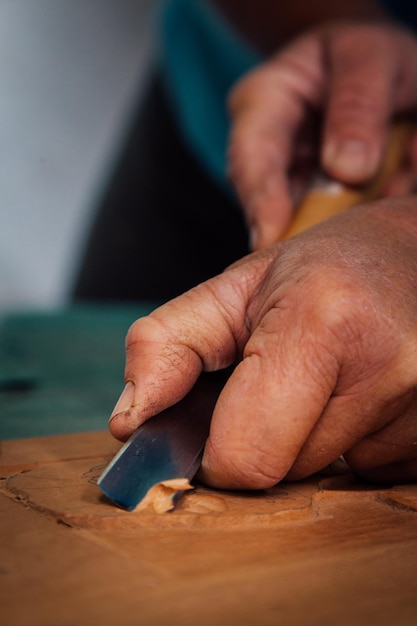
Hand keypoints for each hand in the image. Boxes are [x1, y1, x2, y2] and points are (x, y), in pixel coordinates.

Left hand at [109, 197, 416, 486]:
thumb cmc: (322, 268)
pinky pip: (372, 470)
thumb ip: (165, 347)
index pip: (247, 455)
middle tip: (284, 379)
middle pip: (286, 470)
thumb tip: (129, 421)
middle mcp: (385, 367)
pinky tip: (360, 392)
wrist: (410, 253)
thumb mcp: (234, 290)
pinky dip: (353, 441)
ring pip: (330, 473)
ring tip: (328, 377)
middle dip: (269, 435)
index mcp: (319, 322)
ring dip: (314, 437)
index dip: (217, 454)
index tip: (218, 427)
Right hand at [227, 21, 416, 248]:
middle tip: (330, 246)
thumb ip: (358, 104)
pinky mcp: (314, 201)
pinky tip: (391, 183)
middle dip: (304, 224)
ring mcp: (290, 181)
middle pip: (269, 203)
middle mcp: (267, 150)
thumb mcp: (368, 56)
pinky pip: (334, 222)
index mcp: (262, 102)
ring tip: (388, 184)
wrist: (371, 70)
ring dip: (346, 217)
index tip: (270, 235)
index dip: (258, 199)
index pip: (250, 156)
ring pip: (306, 219)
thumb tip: (347, 169)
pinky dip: (365, 212)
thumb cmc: (362, 55)